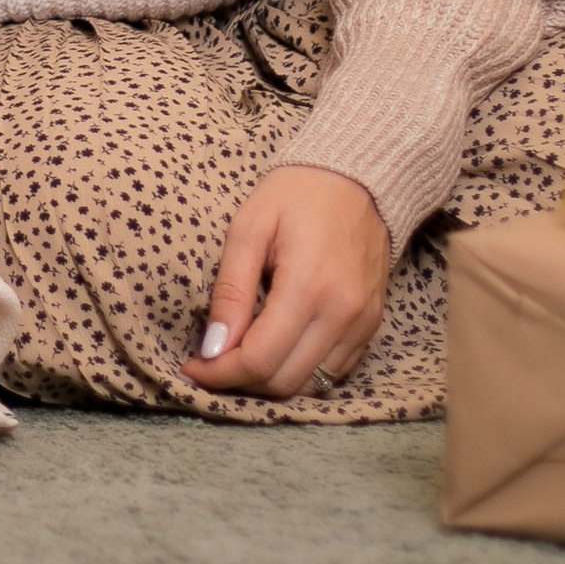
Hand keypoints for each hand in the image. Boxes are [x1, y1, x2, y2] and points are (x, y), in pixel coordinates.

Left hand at [179, 164, 389, 399]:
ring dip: (270, 382)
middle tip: (211, 362)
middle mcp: (342, 315)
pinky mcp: (371, 325)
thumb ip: (231, 290)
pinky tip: (277, 349)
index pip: (260, 360)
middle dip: (241, 381)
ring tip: (240, 357)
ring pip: (312, 386)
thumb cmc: (296, 194)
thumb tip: (212, 348)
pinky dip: (301, 372)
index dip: (221, 373)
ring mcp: (362, 324)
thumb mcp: (249, 228)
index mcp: (308, 287)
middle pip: (285, 382)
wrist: (358, 178)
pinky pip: (335, 372)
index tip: (192, 367)